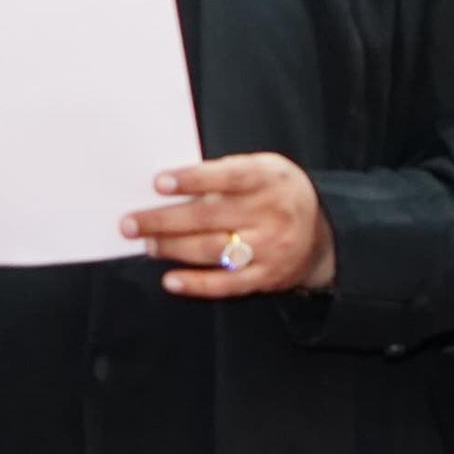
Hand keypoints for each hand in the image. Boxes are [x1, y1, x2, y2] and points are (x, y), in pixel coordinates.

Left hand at [123, 152, 335, 298]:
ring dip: (173, 248)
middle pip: (209, 218)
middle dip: (163, 221)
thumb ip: (227, 171)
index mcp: (268, 180)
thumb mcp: (264, 168)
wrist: (324, 233)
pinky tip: (171, 281)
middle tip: (130, 223)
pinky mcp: (266, 276)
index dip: (192, 180)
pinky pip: (227, 284)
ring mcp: (270, 249)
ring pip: (212, 250)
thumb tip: (172, 185)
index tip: (158, 183)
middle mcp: (271, 214)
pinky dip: (196, 285)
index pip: (228, 177)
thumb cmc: (277, 192)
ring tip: (148, 244)